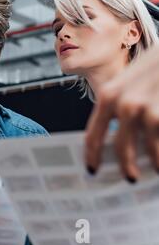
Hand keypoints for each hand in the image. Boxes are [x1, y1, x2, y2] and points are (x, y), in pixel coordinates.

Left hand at [85, 45, 158, 180]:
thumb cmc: (156, 65)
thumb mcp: (130, 81)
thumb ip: (119, 106)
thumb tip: (115, 135)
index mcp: (108, 96)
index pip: (93, 135)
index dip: (92, 156)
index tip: (92, 170)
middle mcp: (123, 105)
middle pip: (120, 148)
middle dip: (126, 167)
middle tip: (131, 178)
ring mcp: (145, 111)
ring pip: (148, 151)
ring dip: (154, 163)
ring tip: (156, 169)